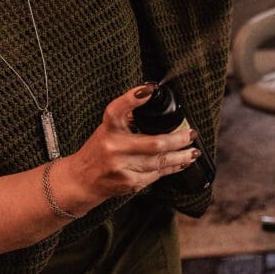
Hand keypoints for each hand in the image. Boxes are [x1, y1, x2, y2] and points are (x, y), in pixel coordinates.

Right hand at [57, 85, 200, 208]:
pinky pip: (157, 174)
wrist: (81, 181)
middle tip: (192, 134)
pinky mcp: (129, 183)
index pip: (116, 110)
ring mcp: (121, 167)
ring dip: (182, 156)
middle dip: (179, 139)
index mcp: (108, 129)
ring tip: (193, 151)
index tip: (149, 90)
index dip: (132, 98)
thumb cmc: (98, 150)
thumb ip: (128, 117)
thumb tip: (153, 99)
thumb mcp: (108, 129)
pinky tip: (181, 163)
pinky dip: (172, 168)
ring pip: (160, 161)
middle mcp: (113, 147)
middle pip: (154, 143)